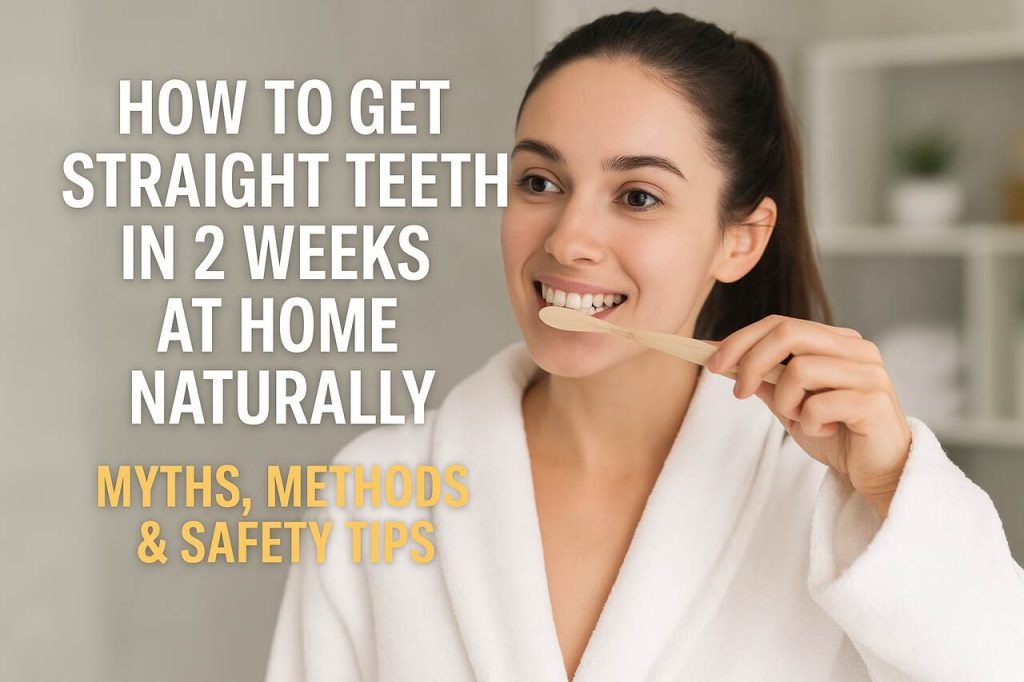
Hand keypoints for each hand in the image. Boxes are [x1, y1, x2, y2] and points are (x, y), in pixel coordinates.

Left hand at [705, 315, 911, 519]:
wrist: (877, 473)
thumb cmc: (836, 435)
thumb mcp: (789, 404)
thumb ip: (763, 378)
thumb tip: (718, 354)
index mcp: (836, 341)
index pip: (780, 323)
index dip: (741, 340)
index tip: (712, 362)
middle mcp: (857, 348)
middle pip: (788, 332)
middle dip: (751, 361)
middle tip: (739, 393)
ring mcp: (870, 372)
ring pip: (800, 368)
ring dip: (786, 402)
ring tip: (802, 420)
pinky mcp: (875, 401)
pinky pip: (819, 403)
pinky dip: (809, 422)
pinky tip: (825, 431)